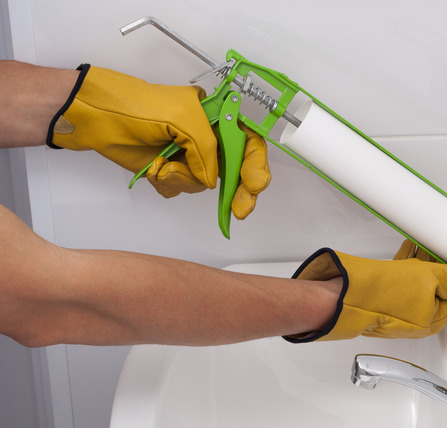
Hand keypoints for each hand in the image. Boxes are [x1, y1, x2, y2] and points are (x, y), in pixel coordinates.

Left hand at [48, 64, 270, 218]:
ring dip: (184, 180)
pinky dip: (168, 183)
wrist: (97, 118)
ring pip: (204, 183)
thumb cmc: (134, 106)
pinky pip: (181, 188)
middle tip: (240, 208)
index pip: (248, 141)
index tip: (255, 185)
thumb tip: (213, 179)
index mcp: (215, 116)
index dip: (256, 164)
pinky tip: (156, 168)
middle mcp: (206, 136)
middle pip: (234, 168)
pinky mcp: (169, 169)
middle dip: (237, 189)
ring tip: (164, 165)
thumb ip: (207, 149)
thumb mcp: (183, 119)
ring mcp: (187, 154)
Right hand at [284, 240, 446, 341]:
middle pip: (445, 287)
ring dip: (430, 260)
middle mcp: (419, 316)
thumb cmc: (379, 294)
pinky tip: (410, 247)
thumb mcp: (431, 280)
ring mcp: (401, 306)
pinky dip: (411, 261)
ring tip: (433, 242)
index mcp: (434, 319)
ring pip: (425, 280)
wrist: (341, 293)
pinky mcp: (386, 295)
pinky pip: (406, 276)